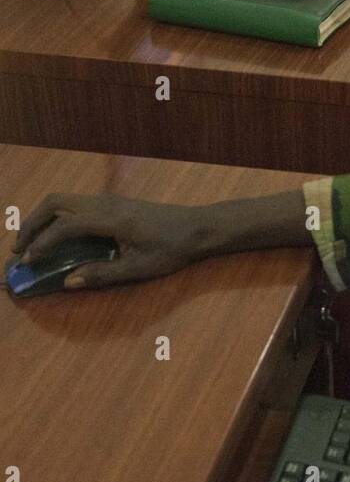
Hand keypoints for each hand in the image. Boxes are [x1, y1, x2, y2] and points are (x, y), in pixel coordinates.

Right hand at [13, 192, 206, 288]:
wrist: (197, 228)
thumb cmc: (171, 249)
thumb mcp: (139, 268)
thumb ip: (102, 274)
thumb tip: (68, 282)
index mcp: (110, 219)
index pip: (64, 226)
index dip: (43, 243)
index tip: (28, 261)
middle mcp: (105, 203)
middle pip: (55, 203)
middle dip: (32, 224)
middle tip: (19, 250)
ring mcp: (109, 200)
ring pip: (64, 200)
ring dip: (42, 218)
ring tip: (31, 243)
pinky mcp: (112, 203)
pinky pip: (75, 203)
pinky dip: (57, 216)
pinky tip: (55, 236)